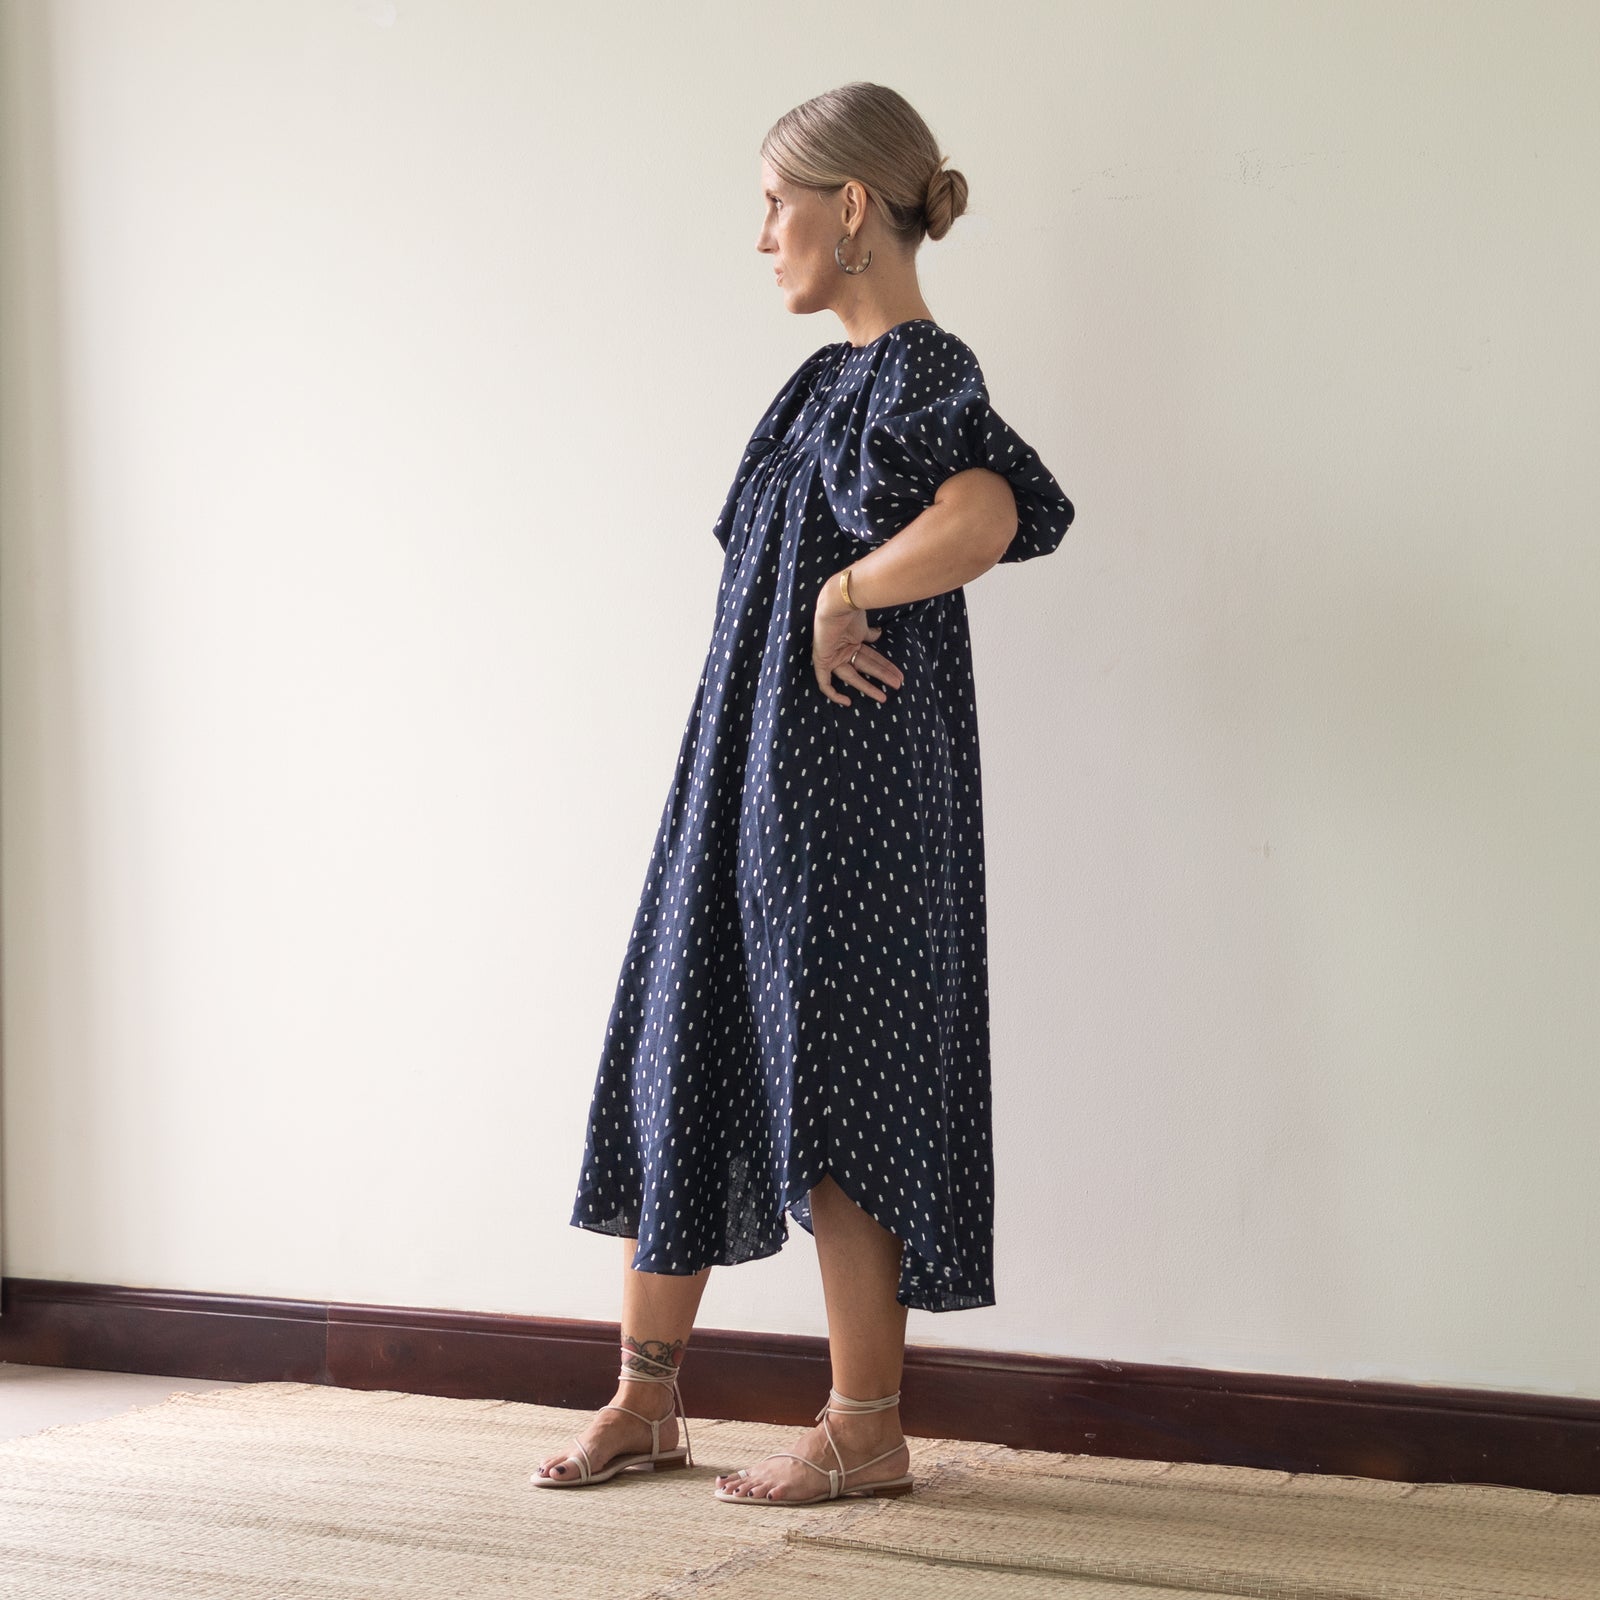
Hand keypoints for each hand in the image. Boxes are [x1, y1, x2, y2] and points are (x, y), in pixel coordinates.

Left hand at [813, 572, 904, 705]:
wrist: (838, 604)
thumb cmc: (851, 612)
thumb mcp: (864, 627)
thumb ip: (869, 634)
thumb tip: (878, 634)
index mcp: (852, 642)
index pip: (871, 658)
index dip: (884, 667)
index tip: (897, 674)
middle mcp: (842, 650)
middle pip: (865, 667)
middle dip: (882, 676)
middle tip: (898, 684)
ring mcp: (832, 656)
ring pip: (852, 676)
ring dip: (869, 686)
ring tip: (884, 696)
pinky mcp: (822, 661)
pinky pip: (824, 682)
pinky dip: (833, 693)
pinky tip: (847, 703)